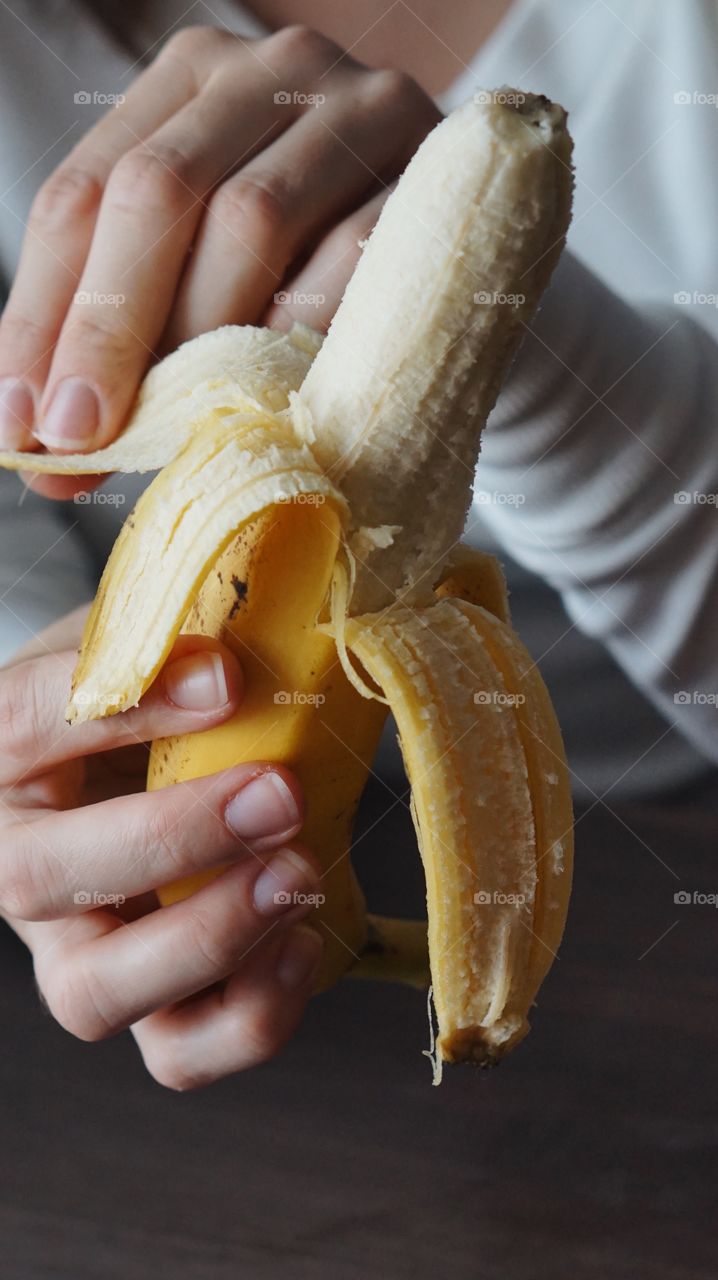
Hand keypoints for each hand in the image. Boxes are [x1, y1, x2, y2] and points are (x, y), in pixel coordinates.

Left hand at [0, 24, 439, 495]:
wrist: (468, 264)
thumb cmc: (323, 282)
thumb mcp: (215, 282)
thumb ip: (134, 333)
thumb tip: (38, 446)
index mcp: (188, 83)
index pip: (84, 192)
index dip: (43, 315)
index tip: (21, 424)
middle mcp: (270, 71)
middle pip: (158, 190)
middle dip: (106, 326)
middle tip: (80, 434)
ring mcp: (360, 110)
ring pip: (250, 218)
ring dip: (199, 341)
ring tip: (172, 428)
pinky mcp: (435, 171)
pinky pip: (353, 259)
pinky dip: (302, 336)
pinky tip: (273, 397)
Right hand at [0, 608, 324, 1088]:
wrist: (154, 771)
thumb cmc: (150, 700)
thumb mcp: (146, 644)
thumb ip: (173, 632)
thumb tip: (271, 611)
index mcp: (4, 756)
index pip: (24, 720)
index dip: (126, 704)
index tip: (228, 675)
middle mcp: (22, 865)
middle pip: (40, 879)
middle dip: (170, 838)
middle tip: (278, 791)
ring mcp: (80, 949)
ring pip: (94, 995)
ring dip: (207, 939)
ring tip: (297, 872)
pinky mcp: (152, 1008)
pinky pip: (179, 1052)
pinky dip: (248, 1017)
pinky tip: (303, 941)